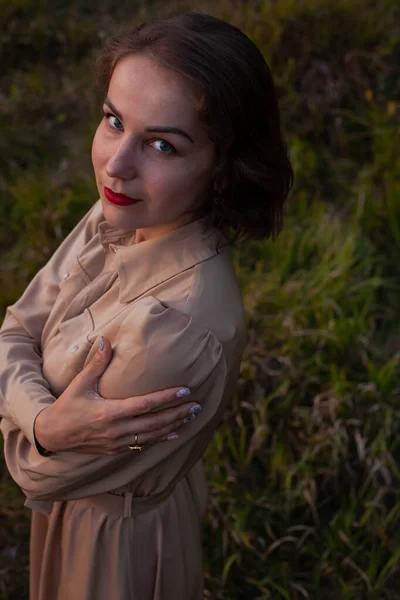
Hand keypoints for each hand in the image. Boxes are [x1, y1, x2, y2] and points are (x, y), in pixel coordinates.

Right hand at [34, 337, 199, 454]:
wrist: (52, 435)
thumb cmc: (67, 406)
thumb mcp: (80, 383)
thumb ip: (96, 363)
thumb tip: (106, 339)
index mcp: (109, 413)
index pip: (145, 405)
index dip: (167, 398)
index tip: (185, 391)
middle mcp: (116, 430)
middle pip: (155, 423)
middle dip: (178, 413)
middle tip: (197, 405)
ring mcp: (117, 442)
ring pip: (152, 435)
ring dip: (174, 425)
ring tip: (191, 416)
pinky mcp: (116, 449)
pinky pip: (144, 445)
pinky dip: (161, 438)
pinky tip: (175, 433)